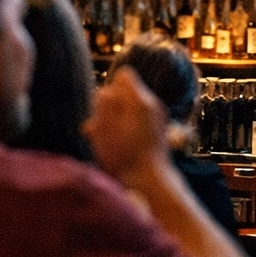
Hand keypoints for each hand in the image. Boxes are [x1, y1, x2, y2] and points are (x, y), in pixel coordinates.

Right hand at [84, 67, 171, 184]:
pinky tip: (116, 145)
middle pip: (126, 92)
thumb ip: (104, 103)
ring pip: (130, 108)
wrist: (150, 181)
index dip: (110, 87)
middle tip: (98, 126)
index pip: (124, 74)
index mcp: (139, 100)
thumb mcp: (104, 127)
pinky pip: (137, 120)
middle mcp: (152, 104)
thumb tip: (105, 91)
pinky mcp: (157, 130)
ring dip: (115, 119)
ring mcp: (157, 117)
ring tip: (103, 139)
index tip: (102, 106)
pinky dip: (125, 128)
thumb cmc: (124, 156)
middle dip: (110, 106)